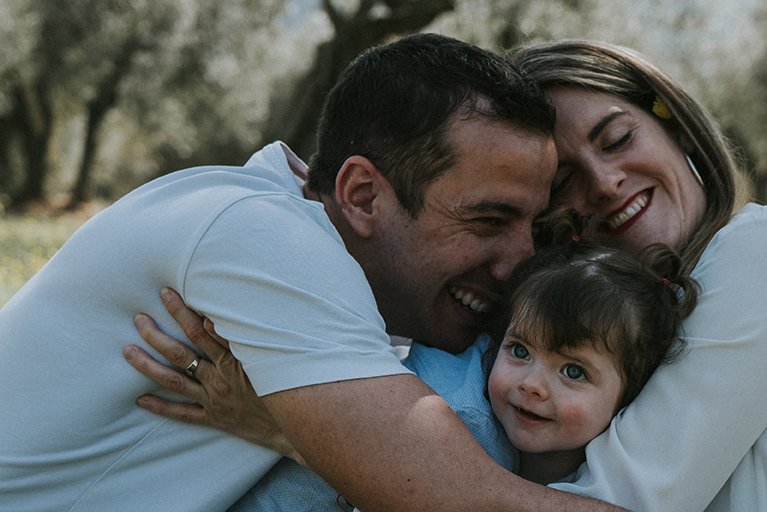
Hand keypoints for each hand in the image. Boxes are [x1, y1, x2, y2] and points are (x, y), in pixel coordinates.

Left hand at [123, 288, 305, 465]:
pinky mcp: (215, 418)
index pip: (200, 332)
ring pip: (174, 382)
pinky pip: (183, 414)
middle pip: (180, 354)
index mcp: (233, 361)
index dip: (182, 312)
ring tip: (127, 351)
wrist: (298, 426)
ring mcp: (214, 400)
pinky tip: (140, 399)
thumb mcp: (270, 358)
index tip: (166, 294)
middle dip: (157, 335)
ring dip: (148, 366)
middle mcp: (219, 380)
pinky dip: (161, 406)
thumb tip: (211, 319)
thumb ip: (241, 338)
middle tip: (139, 319)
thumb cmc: (289, 386)